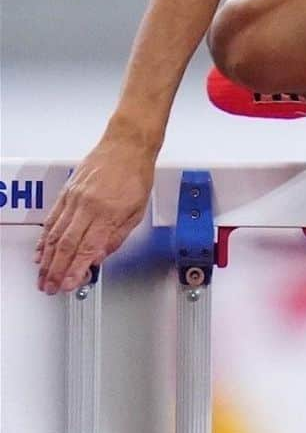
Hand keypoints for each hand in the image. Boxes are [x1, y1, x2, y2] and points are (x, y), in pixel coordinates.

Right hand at [35, 137, 154, 293]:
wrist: (126, 144)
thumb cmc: (136, 174)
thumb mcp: (137, 210)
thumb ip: (117, 236)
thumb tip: (99, 257)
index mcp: (109, 213)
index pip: (87, 248)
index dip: (76, 270)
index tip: (69, 284)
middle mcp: (88, 206)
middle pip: (67, 245)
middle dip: (56, 270)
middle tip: (51, 287)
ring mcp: (75, 198)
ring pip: (56, 234)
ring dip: (47, 259)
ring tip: (42, 276)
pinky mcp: (66, 192)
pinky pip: (52, 219)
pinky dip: (44, 238)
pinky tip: (41, 251)